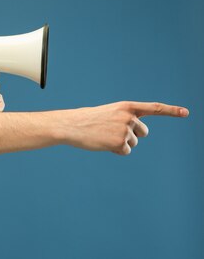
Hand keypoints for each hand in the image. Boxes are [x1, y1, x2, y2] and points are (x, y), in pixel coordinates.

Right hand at [63, 101, 188, 154]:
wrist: (71, 125)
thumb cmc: (88, 119)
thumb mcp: (109, 113)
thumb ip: (125, 119)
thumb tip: (137, 135)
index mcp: (126, 107)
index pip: (154, 108)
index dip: (171, 110)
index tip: (186, 112)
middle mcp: (129, 117)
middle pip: (143, 132)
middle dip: (132, 135)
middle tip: (111, 131)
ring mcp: (125, 130)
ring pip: (133, 143)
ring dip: (121, 143)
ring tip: (103, 136)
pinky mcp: (120, 143)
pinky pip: (125, 151)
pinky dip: (115, 150)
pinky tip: (103, 143)